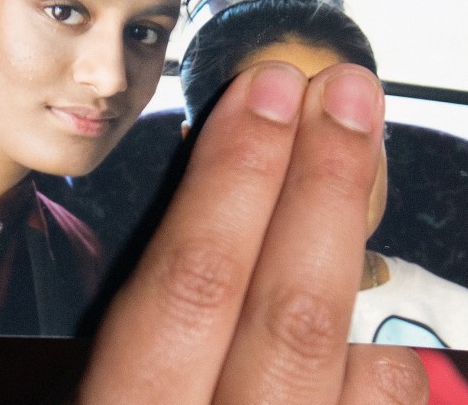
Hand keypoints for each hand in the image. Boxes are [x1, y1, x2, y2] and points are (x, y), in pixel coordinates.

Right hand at [76, 62, 427, 403]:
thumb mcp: (82, 382)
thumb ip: (129, 319)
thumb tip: (209, 186)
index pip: (189, 287)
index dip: (236, 178)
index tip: (264, 95)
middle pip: (292, 316)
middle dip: (325, 185)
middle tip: (346, 96)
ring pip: (363, 366)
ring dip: (364, 249)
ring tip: (361, 154)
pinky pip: (385, 403)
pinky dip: (380, 340)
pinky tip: (356, 297)